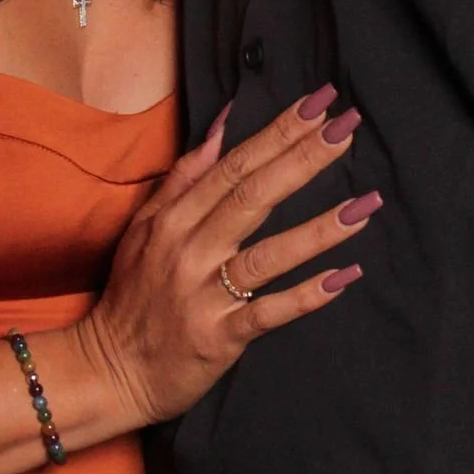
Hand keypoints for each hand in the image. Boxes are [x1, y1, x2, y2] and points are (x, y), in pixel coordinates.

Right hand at [74, 86, 378, 429]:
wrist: (109, 369)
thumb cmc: (132, 295)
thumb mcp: (145, 227)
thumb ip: (184, 177)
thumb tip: (222, 125)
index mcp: (174, 219)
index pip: (234, 165)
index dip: (277, 133)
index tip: (318, 104)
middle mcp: (190, 251)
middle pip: (253, 196)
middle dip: (303, 159)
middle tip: (347, 129)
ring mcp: (205, 295)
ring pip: (268, 255)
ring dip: (319, 229)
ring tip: (365, 206)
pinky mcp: (219, 337)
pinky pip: (269, 312)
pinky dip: (306, 295)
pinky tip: (344, 277)